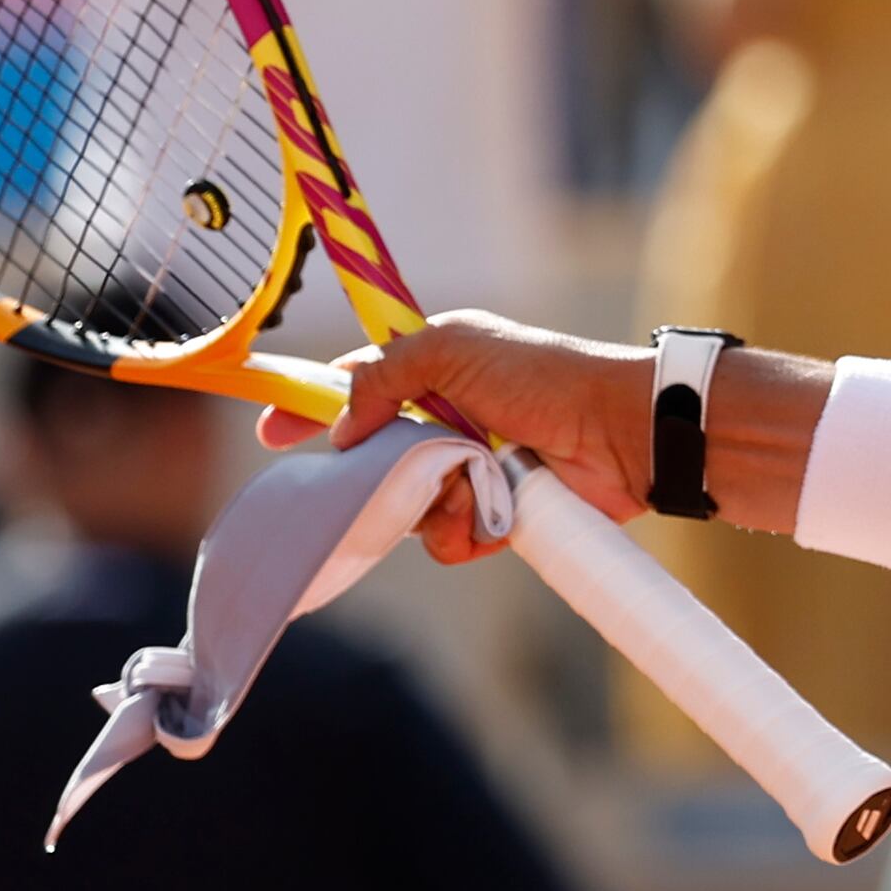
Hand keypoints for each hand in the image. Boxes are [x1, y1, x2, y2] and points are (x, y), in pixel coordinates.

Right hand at [285, 308, 654, 545]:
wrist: (618, 430)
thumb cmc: (543, 376)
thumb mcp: (452, 348)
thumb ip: (383, 374)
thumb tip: (343, 428)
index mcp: (434, 372)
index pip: (355, 390)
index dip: (311, 409)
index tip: (271, 432)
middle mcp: (448, 422)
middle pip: (372, 462)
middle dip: (376, 473)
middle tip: (393, 472)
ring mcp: (470, 473)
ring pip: (405, 508)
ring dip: (428, 502)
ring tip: (468, 484)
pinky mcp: (495, 518)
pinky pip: (445, 541)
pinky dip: (460, 531)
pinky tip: (487, 513)